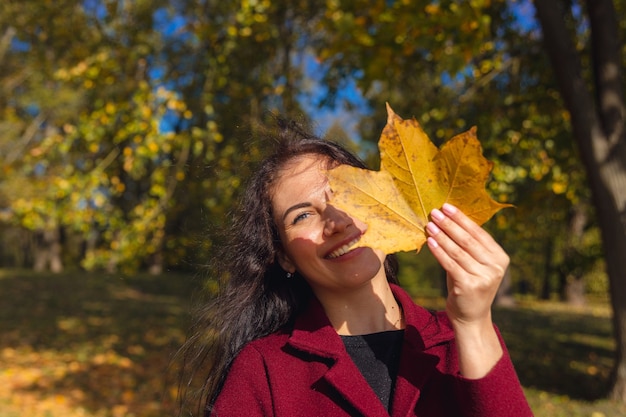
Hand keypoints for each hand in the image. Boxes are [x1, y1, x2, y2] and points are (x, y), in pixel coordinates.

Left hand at [426, 203, 506, 377]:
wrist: (471, 317)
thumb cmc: (468, 284)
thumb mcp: (472, 264)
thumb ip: (466, 246)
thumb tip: (446, 220)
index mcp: (500, 257)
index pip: (479, 233)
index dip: (461, 218)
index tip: (446, 206)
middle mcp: (495, 267)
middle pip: (468, 240)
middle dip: (449, 224)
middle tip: (434, 212)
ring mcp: (484, 277)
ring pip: (458, 251)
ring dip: (442, 236)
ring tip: (429, 224)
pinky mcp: (469, 286)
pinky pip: (450, 264)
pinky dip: (439, 252)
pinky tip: (430, 242)